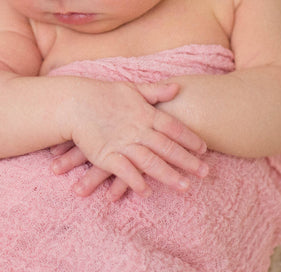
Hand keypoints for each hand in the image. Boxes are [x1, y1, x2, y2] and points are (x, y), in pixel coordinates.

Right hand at [56, 80, 207, 198]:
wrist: (75, 103)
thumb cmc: (104, 94)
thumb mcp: (132, 88)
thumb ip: (156, 91)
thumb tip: (178, 87)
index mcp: (145, 113)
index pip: (173, 127)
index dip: (190, 138)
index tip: (204, 149)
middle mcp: (137, 129)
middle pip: (167, 147)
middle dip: (187, 161)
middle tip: (206, 173)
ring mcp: (122, 143)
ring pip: (150, 161)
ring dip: (168, 175)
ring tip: (185, 187)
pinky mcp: (106, 155)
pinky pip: (125, 171)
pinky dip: (136, 181)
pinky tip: (147, 192)